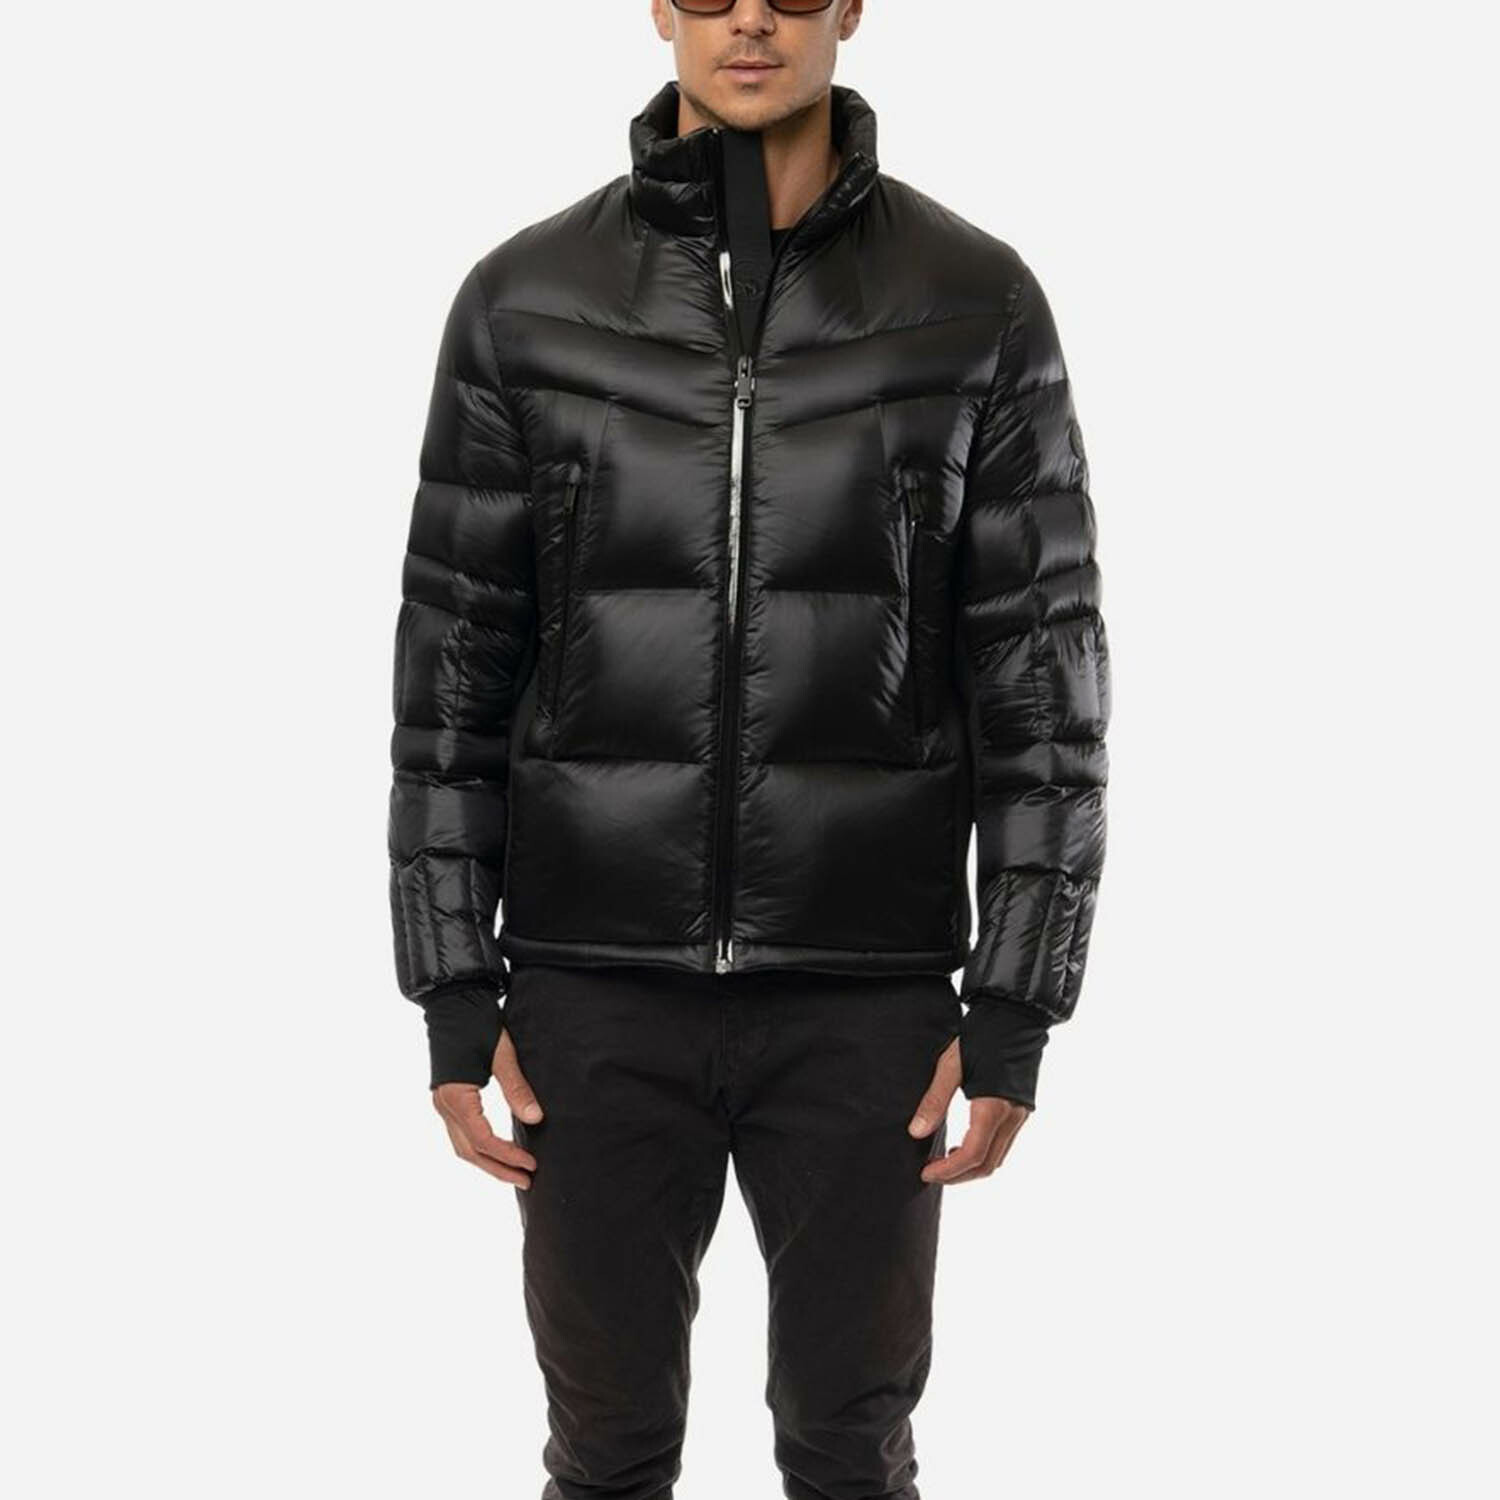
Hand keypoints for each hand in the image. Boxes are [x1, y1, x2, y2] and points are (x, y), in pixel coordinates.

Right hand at [431, 1026, 545, 1188]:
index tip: (532, 1163)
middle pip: (469, 1151)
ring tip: (515, 1172)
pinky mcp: (448, 1097)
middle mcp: (444, 1104)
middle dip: (497, 1168)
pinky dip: (479, 1147)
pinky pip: (460, 1132)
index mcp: (456, 1096)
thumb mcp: (502, 1054)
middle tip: (527, 1180)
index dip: (507, 1155)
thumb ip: (517, 1087)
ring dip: (487, 1162)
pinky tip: (497, 1149)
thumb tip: (536, 1119)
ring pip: (462, 1145)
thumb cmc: (478, 1022)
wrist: (453, 999)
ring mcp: (443, 1102)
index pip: (482, 1139)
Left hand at [907, 1036, 1031, 1184]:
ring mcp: (1021, 1114)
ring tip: (944, 1160)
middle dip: (959, 1175)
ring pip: (998, 1157)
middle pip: (987, 1165)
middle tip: (931, 1171)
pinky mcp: (1022, 1108)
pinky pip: (1003, 1144)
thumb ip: (934, 1100)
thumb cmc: (982, 1034)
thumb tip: (915, 1132)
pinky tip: (963, 1143)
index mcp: (993, 1107)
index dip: (948, 1171)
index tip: (926, 1173)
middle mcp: (1012, 1116)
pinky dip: (983, 1153)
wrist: (1017, 1015)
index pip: (973, 1155)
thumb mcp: (951, 1064)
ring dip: (971, 1166)